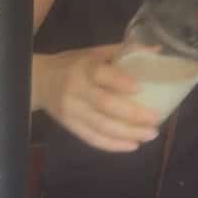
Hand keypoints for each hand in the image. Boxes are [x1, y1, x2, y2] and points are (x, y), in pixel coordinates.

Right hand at [32, 45, 160, 152]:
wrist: (40, 81)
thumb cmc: (73, 64)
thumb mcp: (94, 53)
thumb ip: (124, 51)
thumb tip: (157, 51)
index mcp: (83, 67)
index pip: (100, 74)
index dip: (119, 82)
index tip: (140, 88)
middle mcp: (76, 90)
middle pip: (104, 105)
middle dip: (131, 115)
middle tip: (155, 120)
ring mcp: (72, 111)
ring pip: (100, 126)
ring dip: (127, 133)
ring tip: (150, 135)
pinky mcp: (70, 126)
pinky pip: (92, 139)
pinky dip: (113, 145)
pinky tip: (132, 145)